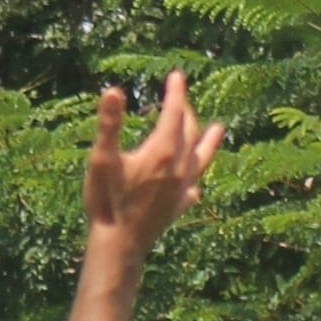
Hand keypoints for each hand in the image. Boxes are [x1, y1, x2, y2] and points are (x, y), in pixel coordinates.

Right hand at [83, 72, 220, 254]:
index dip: (176, 92)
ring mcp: (182, 188)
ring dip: (209, 141)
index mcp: (163, 150)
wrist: (119, 244)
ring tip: (218, 130)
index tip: (177, 76)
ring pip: (201, 158)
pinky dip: (195, 180)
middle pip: (190, 132)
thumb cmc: (107, 201)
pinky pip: (193, 188)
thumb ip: (109, 124)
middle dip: (186, 112)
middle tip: (181, 99)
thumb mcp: (102, 159)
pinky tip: (195, 186)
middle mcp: (179, 167)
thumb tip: (112, 91)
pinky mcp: (178, 207)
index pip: (174, 112)